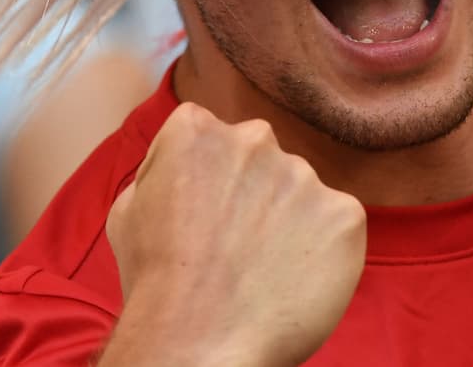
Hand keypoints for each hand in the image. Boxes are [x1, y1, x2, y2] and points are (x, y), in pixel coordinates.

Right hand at [102, 101, 366, 366]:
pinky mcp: (344, 214)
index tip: (205, 214)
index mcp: (196, 130)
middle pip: (260, 158)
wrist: (198, 342)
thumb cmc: (156, 282)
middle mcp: (254, 139)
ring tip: (262, 269)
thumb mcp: (129, 209)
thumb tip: (185, 163)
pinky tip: (293, 279)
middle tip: (236, 244)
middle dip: (253, 191)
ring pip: (300, 191)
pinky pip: (337, 224)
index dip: (208, 179)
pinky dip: (322, 250)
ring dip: (288, 220)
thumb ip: (163, 169)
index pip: (211, 137)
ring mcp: (304, 175)